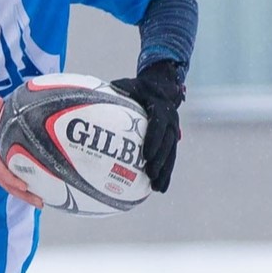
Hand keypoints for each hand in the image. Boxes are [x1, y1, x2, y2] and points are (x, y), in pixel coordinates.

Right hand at [0, 98, 41, 206]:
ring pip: (10, 190)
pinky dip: (20, 192)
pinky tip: (32, 195)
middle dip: (26, 196)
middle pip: (10, 187)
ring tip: (41, 203)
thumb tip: (1, 100)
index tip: (25, 185)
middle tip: (41, 202)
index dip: (14, 180)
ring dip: (25, 197)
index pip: (2, 172)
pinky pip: (8, 186)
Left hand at [110, 60, 185, 192]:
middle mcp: (171, 120)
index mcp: (160, 107)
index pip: (158, 125)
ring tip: (157, 187)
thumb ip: (116, 89)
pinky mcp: (173, 139)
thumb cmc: (139, 87)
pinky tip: (160, 188)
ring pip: (171, 153)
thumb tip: (97, 94)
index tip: (146, 154)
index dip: (153, 140)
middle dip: (160, 160)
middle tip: (150, 174)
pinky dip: (166, 173)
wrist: (161, 86)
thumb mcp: (128, 84)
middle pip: (167, 143)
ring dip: (165, 171)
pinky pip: (171, 157)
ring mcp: (174, 131)